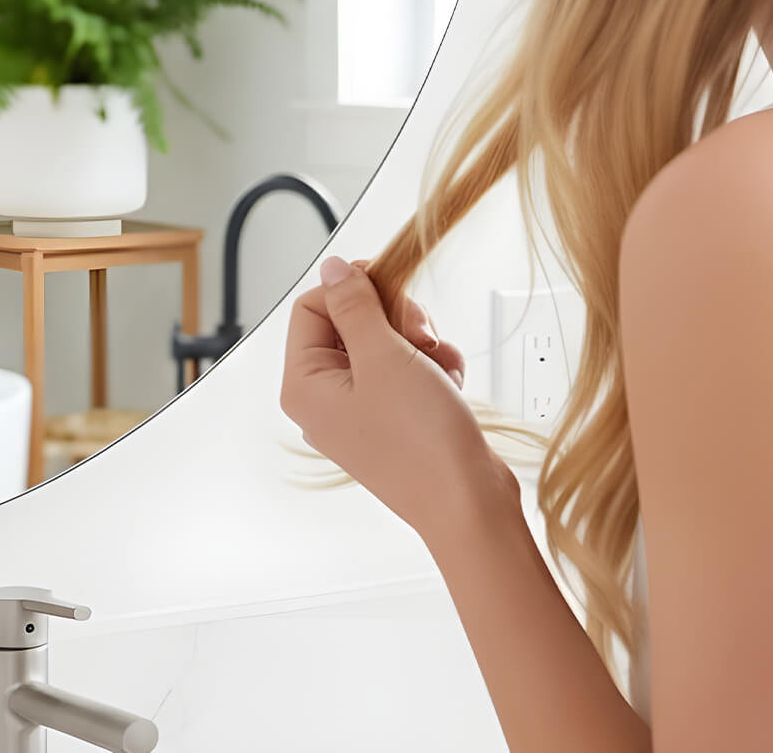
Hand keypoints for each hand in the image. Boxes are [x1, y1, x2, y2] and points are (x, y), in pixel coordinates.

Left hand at [280, 254, 514, 541]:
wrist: (469, 504)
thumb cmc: (422, 443)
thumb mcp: (384, 356)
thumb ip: (355, 306)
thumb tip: (332, 268)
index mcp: (303, 385)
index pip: (311, 306)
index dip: (352, 289)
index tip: (392, 287)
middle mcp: (324, 398)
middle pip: (349, 321)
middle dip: (393, 319)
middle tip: (419, 334)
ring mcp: (359, 408)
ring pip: (385, 341)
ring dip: (420, 343)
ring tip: (439, 365)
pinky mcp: (393, 416)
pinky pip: (407, 369)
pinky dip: (433, 367)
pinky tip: (450, 382)